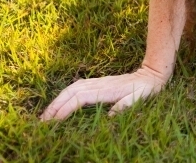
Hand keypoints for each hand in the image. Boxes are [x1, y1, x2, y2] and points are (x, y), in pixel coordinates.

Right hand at [39, 65, 168, 120]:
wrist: (152, 74)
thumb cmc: (146, 89)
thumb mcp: (139, 99)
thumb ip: (125, 106)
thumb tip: (110, 117)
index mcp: (106, 90)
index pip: (80, 98)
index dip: (65, 109)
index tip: (54, 122)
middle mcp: (99, 84)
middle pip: (71, 92)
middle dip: (55, 105)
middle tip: (42, 122)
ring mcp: (98, 82)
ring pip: (72, 88)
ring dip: (58, 100)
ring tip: (47, 115)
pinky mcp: (99, 82)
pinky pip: (77, 86)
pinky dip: (65, 94)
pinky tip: (60, 102)